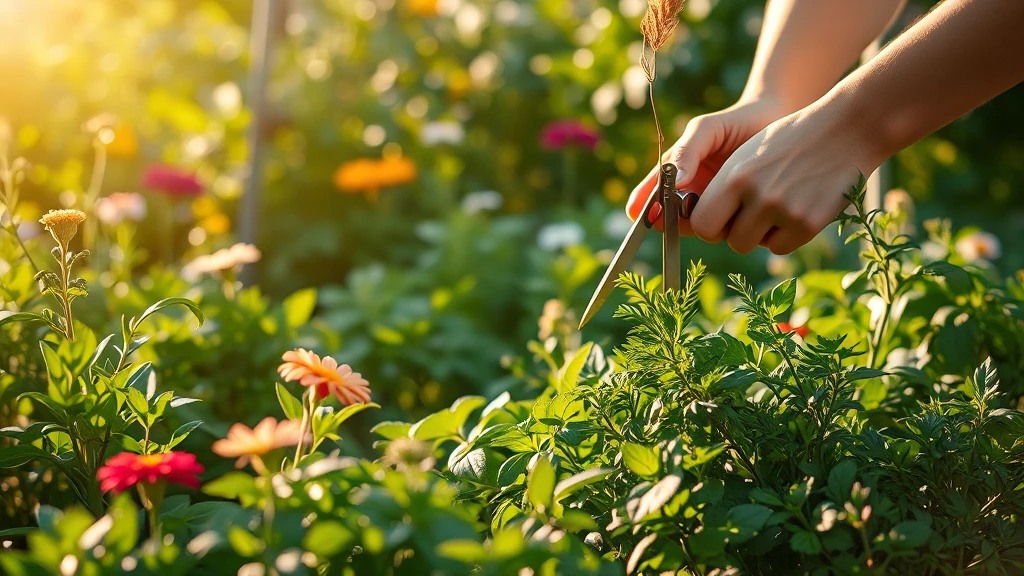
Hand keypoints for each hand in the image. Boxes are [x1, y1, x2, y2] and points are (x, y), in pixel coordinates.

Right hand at [625, 98, 787, 231]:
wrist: (776, 124)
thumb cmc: (737, 121)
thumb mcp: (707, 129)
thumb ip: (688, 150)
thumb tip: (675, 181)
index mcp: (675, 173)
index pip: (651, 194)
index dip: (643, 206)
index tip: (639, 214)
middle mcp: (689, 194)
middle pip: (670, 218)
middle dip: (673, 218)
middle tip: (688, 205)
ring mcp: (712, 207)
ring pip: (697, 228)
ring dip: (703, 222)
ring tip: (723, 199)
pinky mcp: (735, 216)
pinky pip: (724, 230)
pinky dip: (727, 224)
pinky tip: (741, 207)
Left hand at [688, 97, 883, 253]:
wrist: (848, 129)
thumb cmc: (789, 141)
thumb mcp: (747, 154)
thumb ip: (721, 186)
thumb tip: (697, 223)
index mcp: (735, 175)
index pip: (701, 224)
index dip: (708, 223)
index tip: (718, 216)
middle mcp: (757, 195)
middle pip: (726, 240)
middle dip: (732, 231)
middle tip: (747, 213)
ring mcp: (784, 212)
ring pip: (750, 245)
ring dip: (758, 232)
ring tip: (775, 204)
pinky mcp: (808, 224)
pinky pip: (779, 247)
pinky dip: (784, 235)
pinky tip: (797, 207)